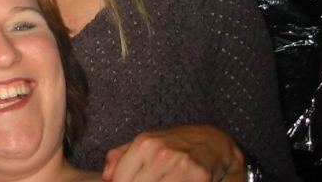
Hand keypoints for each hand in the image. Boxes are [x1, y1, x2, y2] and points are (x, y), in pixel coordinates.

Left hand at [102, 125, 244, 181]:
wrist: (215, 143)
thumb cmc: (176, 144)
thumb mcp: (146, 143)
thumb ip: (121, 157)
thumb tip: (106, 177)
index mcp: (144, 144)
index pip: (120, 179)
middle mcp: (161, 154)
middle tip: (149, 180)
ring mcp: (181, 167)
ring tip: (161, 181)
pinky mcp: (199, 177)